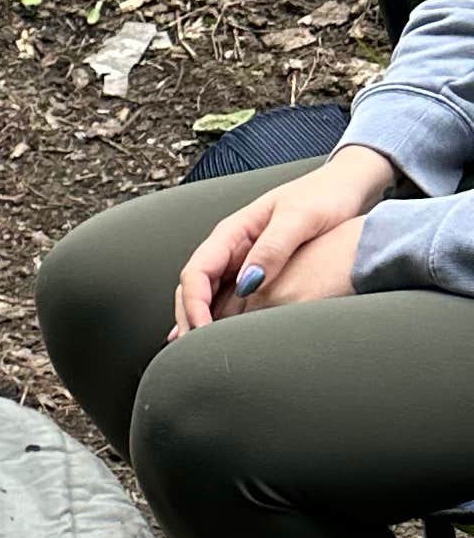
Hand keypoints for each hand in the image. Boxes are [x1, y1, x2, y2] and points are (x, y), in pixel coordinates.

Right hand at [176, 148, 394, 331]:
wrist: (347, 186)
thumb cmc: (326, 196)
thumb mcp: (300, 219)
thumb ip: (273, 248)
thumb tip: (246, 283)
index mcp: (232, 232)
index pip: (196, 273)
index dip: (193, 305)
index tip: (202, 332)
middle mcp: (230, 247)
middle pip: (193, 288)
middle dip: (190, 319)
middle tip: (197, 351)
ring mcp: (241, 259)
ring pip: (206, 294)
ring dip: (199, 321)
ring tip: (198, 352)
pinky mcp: (257, 269)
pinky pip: (226, 297)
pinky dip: (216, 318)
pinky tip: (214, 337)